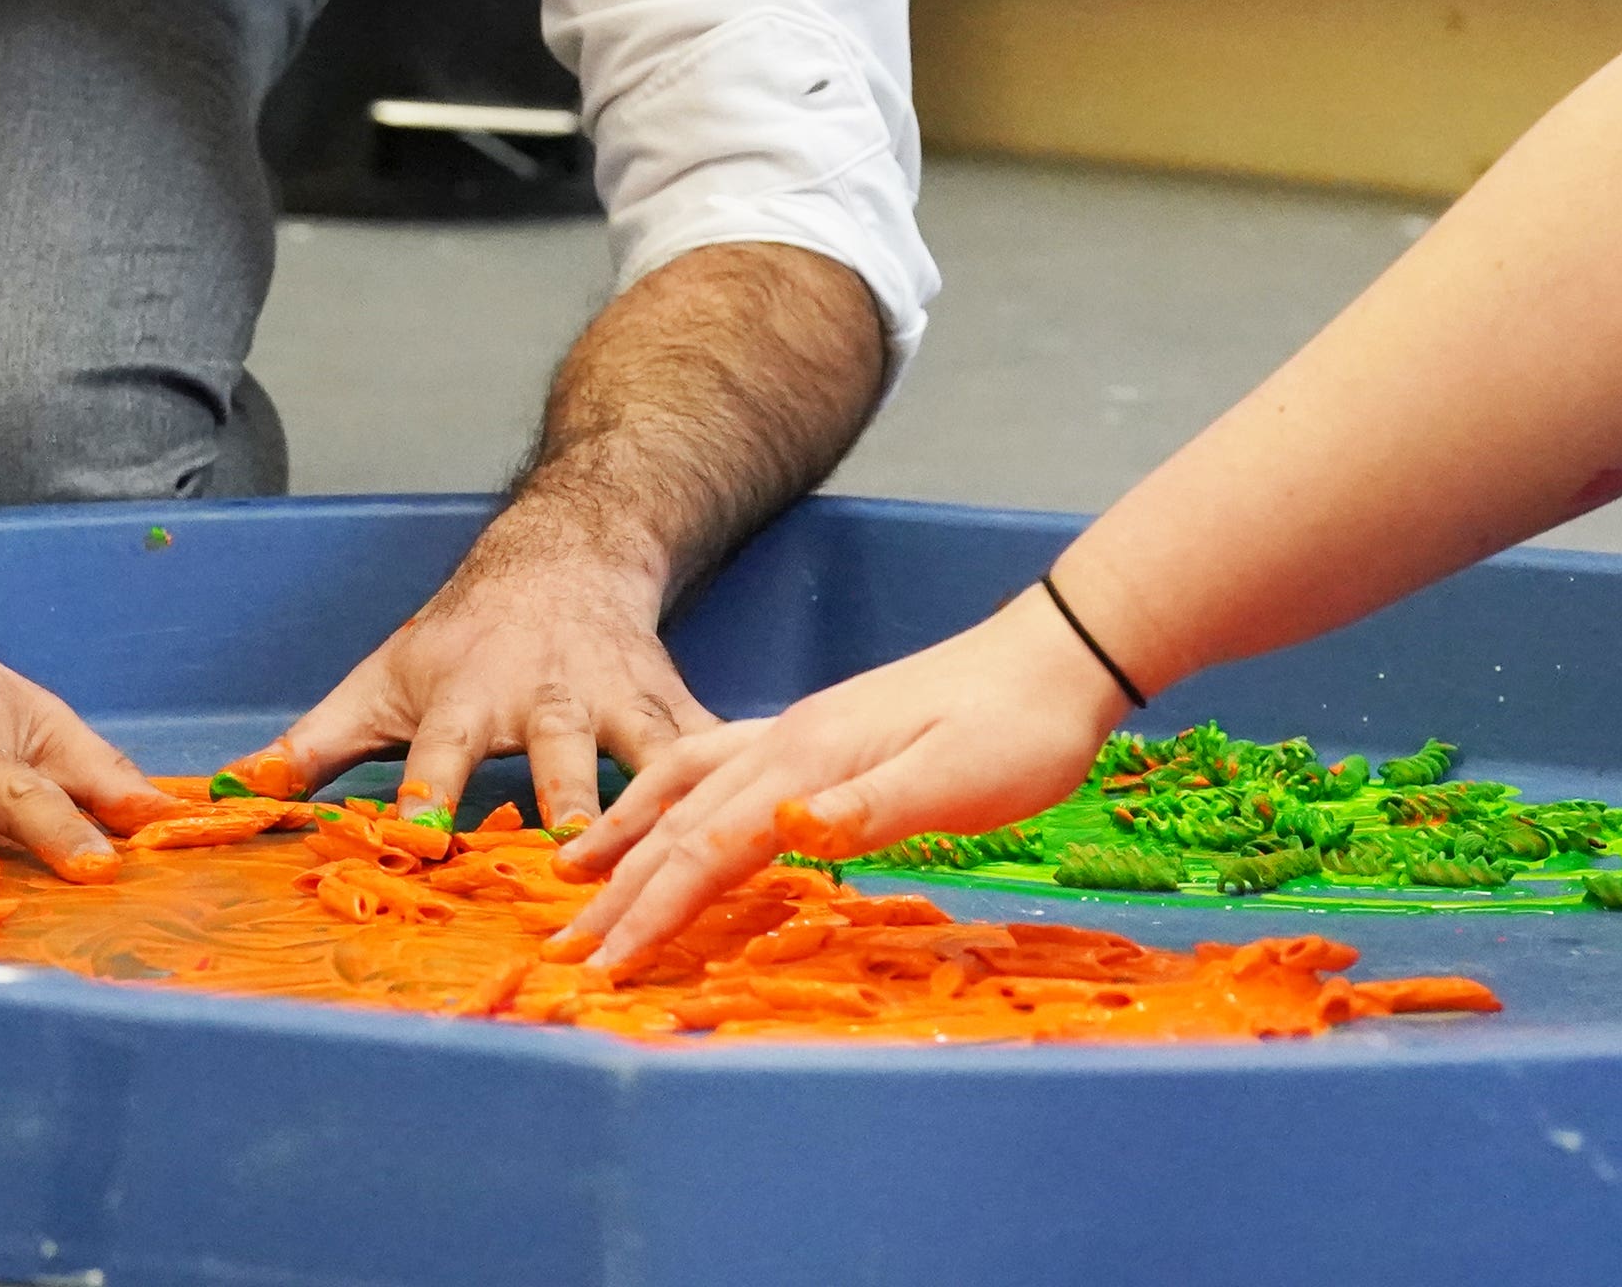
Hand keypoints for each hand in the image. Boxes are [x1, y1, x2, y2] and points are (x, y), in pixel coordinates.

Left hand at [232, 512, 708, 828]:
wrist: (564, 557)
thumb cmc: (460, 639)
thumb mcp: (381, 682)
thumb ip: (313, 747)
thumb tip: (231, 795)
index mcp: (466, 701)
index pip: (439, 757)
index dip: (430, 801)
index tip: (423, 848)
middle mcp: (546, 701)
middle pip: (557, 764)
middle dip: (564, 814)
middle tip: (569, 872)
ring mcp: (618, 703)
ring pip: (646, 760)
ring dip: (664, 809)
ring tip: (685, 867)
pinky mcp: (677, 709)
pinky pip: (715, 752)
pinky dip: (744, 787)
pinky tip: (784, 830)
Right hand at [545, 592, 1124, 973]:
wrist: (1056, 657)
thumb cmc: (1019, 729)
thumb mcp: (958, 780)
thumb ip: (869, 809)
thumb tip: (783, 832)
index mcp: (808, 761)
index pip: (709, 846)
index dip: (654, 909)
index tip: (606, 964)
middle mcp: (786, 743)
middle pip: (680, 820)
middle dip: (619, 887)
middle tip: (565, 944)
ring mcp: (797, 733)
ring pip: (685, 784)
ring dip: (627, 831)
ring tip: (575, 866)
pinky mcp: (820, 735)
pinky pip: (715, 767)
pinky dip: (669, 797)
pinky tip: (667, 811)